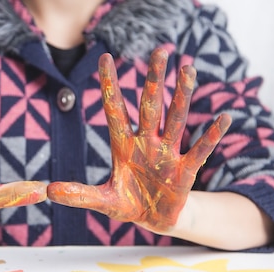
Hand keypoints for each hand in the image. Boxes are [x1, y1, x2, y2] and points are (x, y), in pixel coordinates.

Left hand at [47, 48, 230, 233]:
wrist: (154, 220)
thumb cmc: (128, 204)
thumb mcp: (102, 201)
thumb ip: (79, 194)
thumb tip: (49, 191)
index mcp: (123, 146)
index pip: (115, 110)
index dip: (110, 85)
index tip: (105, 58)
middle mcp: (146, 143)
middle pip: (150, 106)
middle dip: (154, 80)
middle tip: (160, 51)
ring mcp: (167, 154)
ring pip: (175, 119)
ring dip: (182, 96)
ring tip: (188, 70)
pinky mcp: (185, 171)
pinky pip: (200, 150)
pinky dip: (212, 136)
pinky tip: (224, 118)